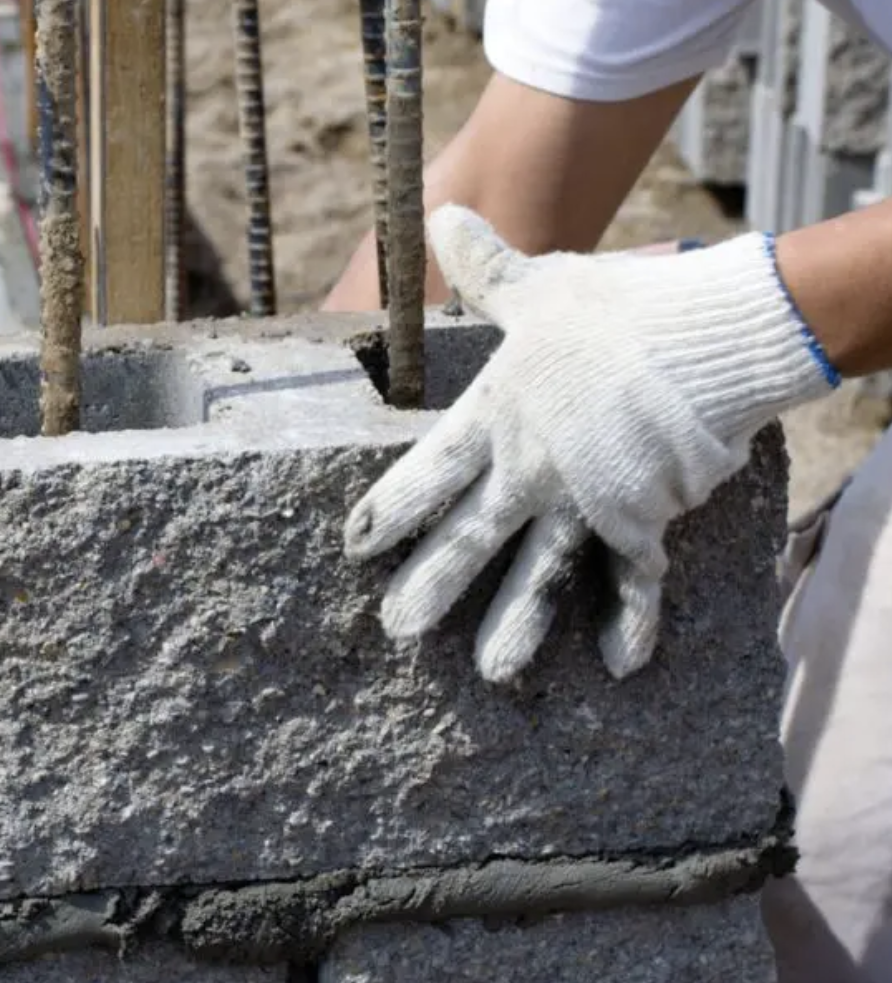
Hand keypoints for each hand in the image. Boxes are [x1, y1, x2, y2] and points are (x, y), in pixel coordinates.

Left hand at [343, 205, 837, 681]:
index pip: (427, 474)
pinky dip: (629, 623)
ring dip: (515, 625)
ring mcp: (589, 502)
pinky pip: (633, 579)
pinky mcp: (648, 516)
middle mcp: (533, 470)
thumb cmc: (621, 307)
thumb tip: (440, 218)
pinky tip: (616, 665)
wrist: (715, 333)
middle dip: (431, 588)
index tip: (358, 546)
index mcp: (496, 418)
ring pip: (540, 575)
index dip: (390, 512)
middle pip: (470, 540)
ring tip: (489, 672)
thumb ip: (485, 270)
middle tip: (396, 632)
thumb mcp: (541, 286)